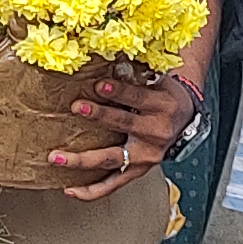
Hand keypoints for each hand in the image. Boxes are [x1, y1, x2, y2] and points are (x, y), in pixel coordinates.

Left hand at [48, 66, 197, 200]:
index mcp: (163, 106)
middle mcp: (156, 133)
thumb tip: (104, 53)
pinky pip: (114, 184)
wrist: (185, 121)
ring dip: (83, 159)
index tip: (100, 86)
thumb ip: (135, 73)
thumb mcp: (158, 80)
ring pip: (112, 159)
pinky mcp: (139, 171)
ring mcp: (147, 156)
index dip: (120, 92)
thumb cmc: (164, 96)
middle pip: (124, 125)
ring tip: (56, 157)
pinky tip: (70, 189)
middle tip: (76, 107)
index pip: (139, 98)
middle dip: (99, 115)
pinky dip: (92, 190)